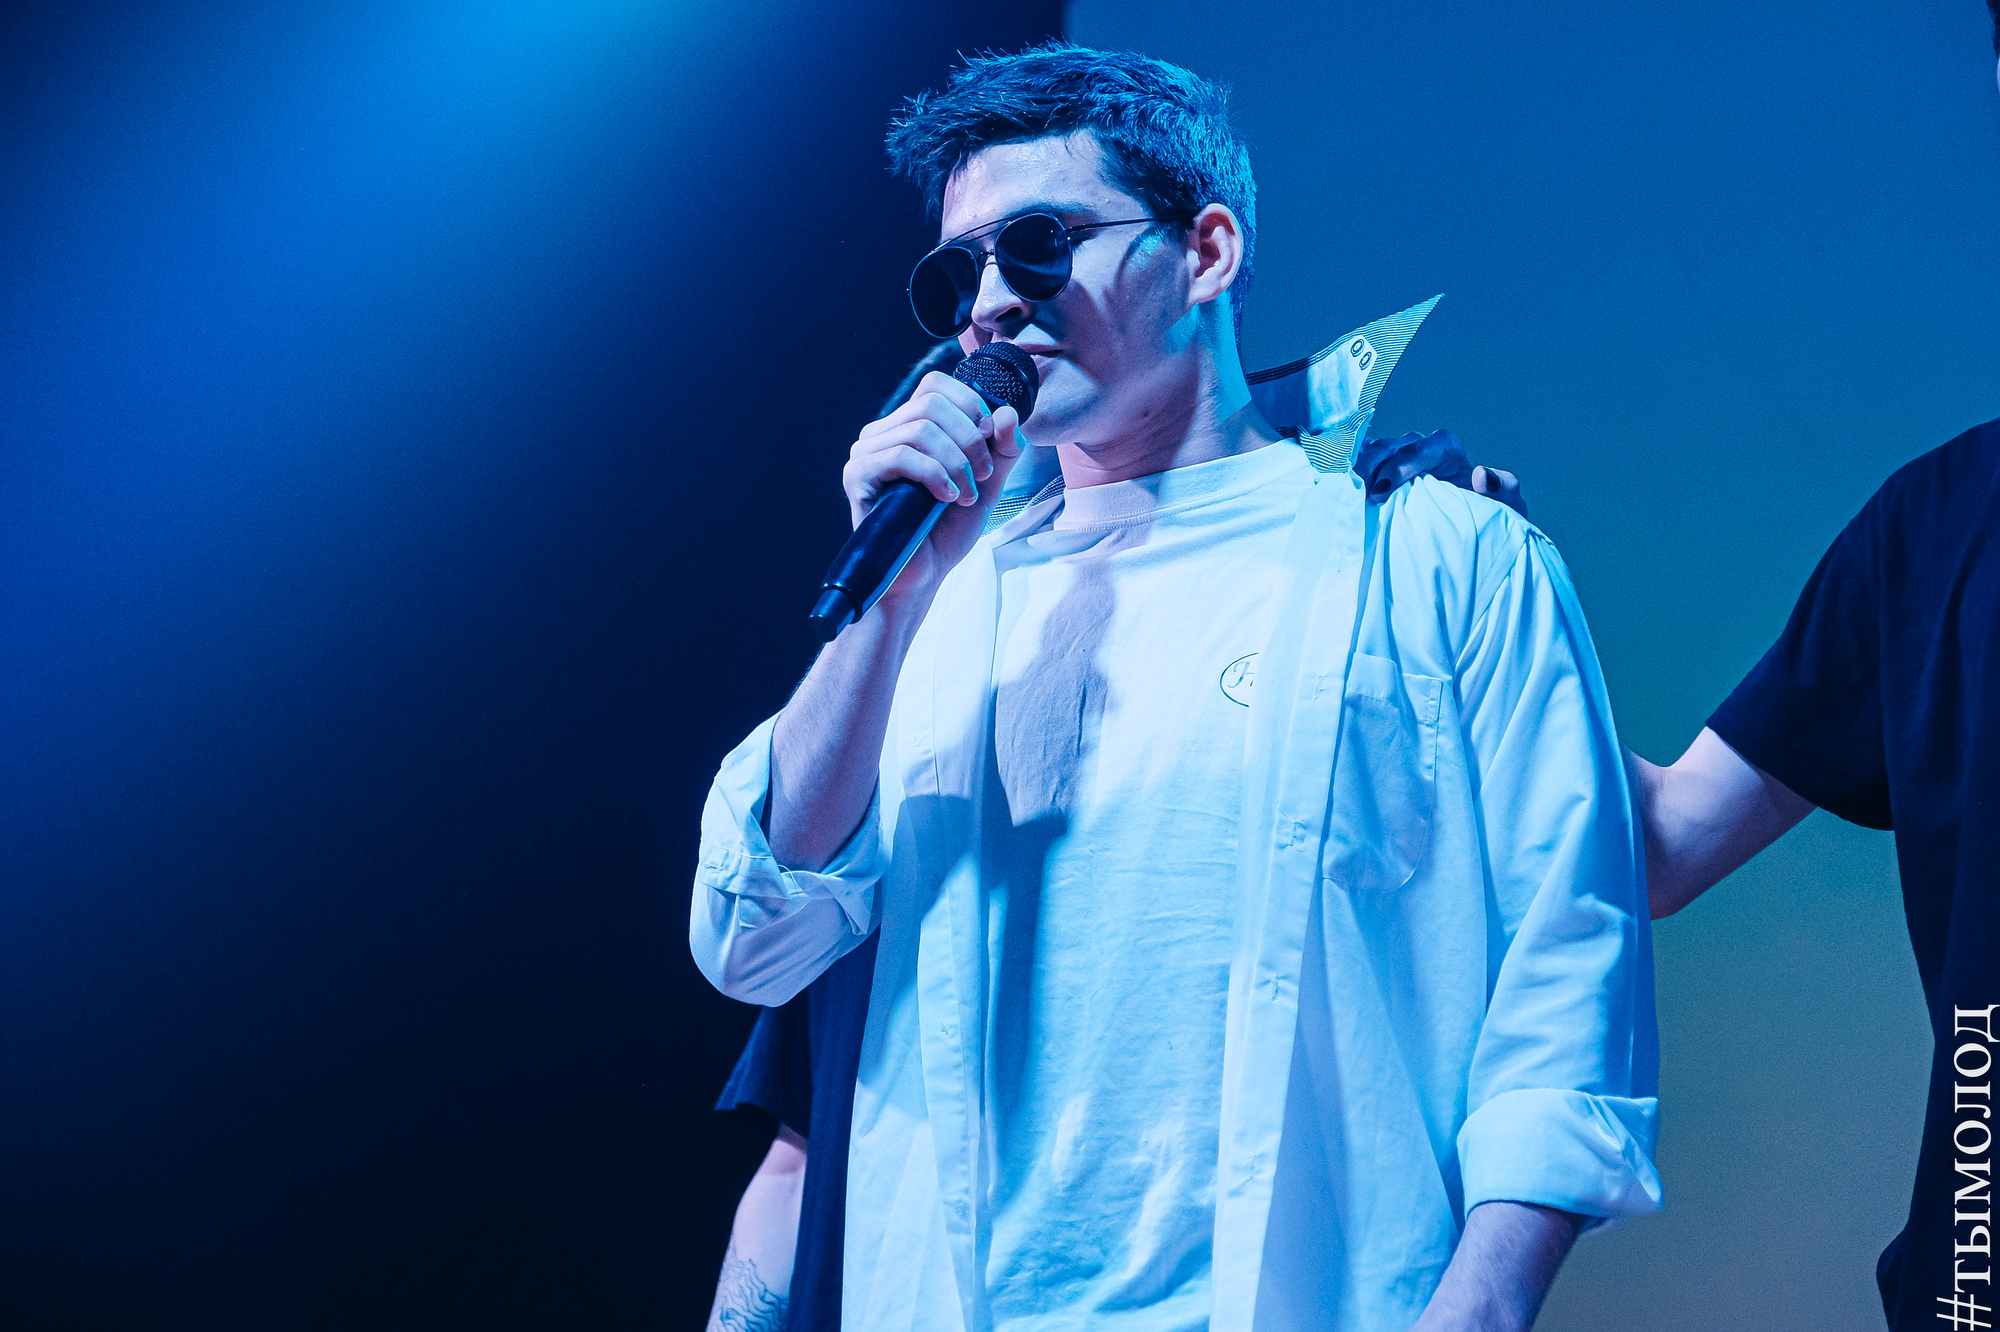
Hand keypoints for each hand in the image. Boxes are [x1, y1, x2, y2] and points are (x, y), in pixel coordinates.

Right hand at [843, 370, 1023, 604]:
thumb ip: (1002, 448)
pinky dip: (934, 474)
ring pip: (920, 428)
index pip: (936, 385)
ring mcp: (866, 453)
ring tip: (965, 494)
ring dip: (956, 461)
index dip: (969, 404)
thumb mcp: (987, 483)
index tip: (989, 441)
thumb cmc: (947, 530)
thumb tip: (1008, 413)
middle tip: (981, 475)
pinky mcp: (858, 476)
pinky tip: (946, 498)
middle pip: (931, 402)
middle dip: (970, 438)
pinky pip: (901, 456)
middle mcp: (883, 433)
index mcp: (908, 426)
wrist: (923, 576)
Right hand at [1354, 430, 1528, 520]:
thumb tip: (1482, 475)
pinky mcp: (1380, 476)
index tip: (1384, 489)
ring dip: (1355, 471)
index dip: (1401, 464)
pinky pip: (1360, 467)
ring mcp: (1396, 461)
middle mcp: (1418, 450)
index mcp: (1446, 450)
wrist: (1469, 535)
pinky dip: (1347, 474)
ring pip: (1370, 453)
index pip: (1421, 447)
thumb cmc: (1488, 519)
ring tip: (1343, 493)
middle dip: (1371, 465)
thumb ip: (1504, 490)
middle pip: (1389, 446)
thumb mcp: (1507, 509)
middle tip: (1358, 493)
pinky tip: (1335, 489)